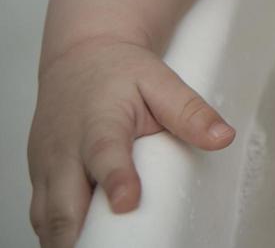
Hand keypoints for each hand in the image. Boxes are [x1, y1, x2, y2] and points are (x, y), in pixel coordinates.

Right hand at [27, 38, 234, 247]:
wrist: (80, 56)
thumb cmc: (119, 72)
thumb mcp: (160, 81)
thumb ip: (190, 111)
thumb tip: (223, 137)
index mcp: (100, 122)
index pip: (104, 154)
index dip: (115, 180)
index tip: (128, 202)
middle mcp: (66, 148)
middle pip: (64, 200)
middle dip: (78, 232)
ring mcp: (47, 165)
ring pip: (46, 216)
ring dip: (63, 239)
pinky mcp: (40, 177)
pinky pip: (40, 215)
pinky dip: (54, 233)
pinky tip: (76, 246)